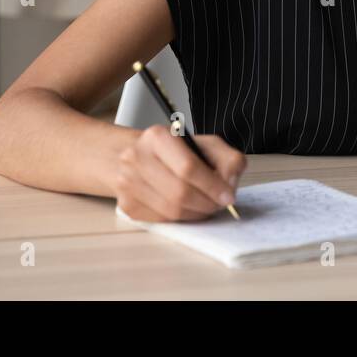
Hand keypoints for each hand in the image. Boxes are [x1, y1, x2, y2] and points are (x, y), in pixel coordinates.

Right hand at [113, 125, 245, 222]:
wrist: (136, 156)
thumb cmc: (176, 151)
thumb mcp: (205, 144)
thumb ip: (227, 158)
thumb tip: (230, 183)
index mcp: (157, 137)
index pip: (188, 167)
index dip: (212, 186)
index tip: (228, 196)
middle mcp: (136, 158)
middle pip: (179, 192)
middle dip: (206, 203)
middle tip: (219, 205)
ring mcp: (127, 183)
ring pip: (171, 211)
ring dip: (196, 213)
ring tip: (207, 207)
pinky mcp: (127, 204)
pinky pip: (162, 220)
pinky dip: (181, 218)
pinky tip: (189, 209)